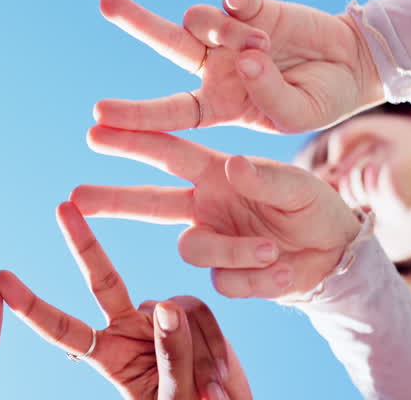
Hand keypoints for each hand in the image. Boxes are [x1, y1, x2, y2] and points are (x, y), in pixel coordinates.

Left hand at [0, 202, 233, 398]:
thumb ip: (171, 359)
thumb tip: (166, 308)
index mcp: (107, 358)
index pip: (62, 329)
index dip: (31, 306)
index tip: (0, 281)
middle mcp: (125, 331)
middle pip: (101, 281)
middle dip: (83, 243)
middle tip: (64, 207)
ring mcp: (157, 319)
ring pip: (171, 309)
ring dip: (196, 352)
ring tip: (207, 393)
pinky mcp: (188, 314)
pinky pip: (198, 311)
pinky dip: (214, 345)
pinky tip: (219, 378)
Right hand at [78, 128, 361, 297]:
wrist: (336, 255)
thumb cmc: (315, 206)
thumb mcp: (299, 186)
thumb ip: (265, 178)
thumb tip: (231, 166)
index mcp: (216, 171)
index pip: (168, 152)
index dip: (133, 139)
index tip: (96, 126)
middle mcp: (205, 205)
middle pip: (148, 202)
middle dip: (112, 198)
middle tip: (74, 197)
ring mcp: (213, 241)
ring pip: (193, 249)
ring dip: (233, 251)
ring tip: (272, 250)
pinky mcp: (226, 278)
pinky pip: (226, 283)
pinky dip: (258, 279)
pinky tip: (284, 270)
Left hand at [94, 0, 380, 134]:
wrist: (355, 63)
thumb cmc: (319, 99)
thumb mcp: (296, 114)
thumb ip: (268, 93)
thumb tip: (244, 58)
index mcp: (217, 104)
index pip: (169, 111)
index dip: (135, 115)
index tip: (97, 116)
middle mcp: (213, 65)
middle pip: (165, 42)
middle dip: (136, 21)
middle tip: (104, 1)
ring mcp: (229, 32)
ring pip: (201, 19)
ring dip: (226, 32)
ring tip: (261, 47)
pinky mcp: (251, 5)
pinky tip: (245, 1)